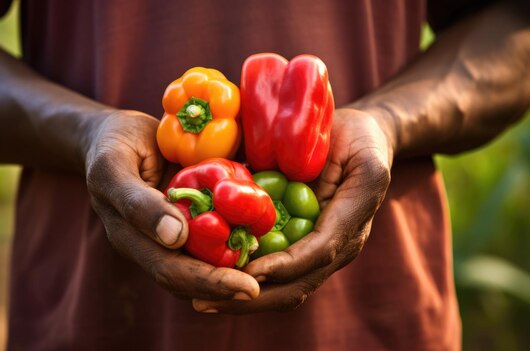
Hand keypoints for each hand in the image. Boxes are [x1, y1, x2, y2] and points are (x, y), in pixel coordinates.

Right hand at [84, 110, 259, 299]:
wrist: (117, 136)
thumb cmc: (112, 147)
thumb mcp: (113, 167)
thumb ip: (138, 202)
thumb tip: (175, 237)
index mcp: (132, 239)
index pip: (171, 271)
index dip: (210, 282)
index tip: (247, 287)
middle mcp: (153, 245)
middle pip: (190, 279)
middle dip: (226, 287)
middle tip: (262, 289)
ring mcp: (171, 235)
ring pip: (203, 264)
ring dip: (233, 271)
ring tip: (267, 273)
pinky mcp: (187, 220)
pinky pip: (212, 239)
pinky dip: (235, 243)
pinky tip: (260, 239)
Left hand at [191, 108, 393, 312]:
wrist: (366, 144)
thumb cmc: (359, 139)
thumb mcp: (355, 145)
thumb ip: (328, 168)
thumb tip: (266, 177)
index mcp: (351, 221)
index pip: (319, 251)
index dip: (285, 265)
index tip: (250, 272)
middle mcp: (338, 246)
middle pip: (298, 284)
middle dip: (255, 298)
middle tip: (209, 301)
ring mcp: (321, 252)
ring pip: (285, 288)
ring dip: (244, 298)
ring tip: (204, 302)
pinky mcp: (304, 247)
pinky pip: (277, 273)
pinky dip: (246, 280)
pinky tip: (213, 281)